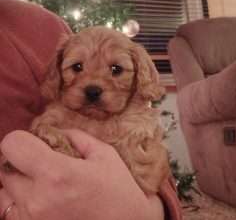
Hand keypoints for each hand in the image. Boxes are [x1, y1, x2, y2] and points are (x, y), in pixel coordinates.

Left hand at [0, 130, 163, 219]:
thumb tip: (52, 131)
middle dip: (20, 159)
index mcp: (57, 172)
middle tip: (41, 161)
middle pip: (4, 168)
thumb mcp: (104, 153)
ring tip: (40, 181)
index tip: (34, 142)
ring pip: (2, 192)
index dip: (21, 139)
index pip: (12, 145)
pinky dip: (18, 201)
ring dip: (16, 182)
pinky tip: (40, 198)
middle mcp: (37, 199)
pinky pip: (9, 212)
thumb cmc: (117, 190)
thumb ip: (75, 136)